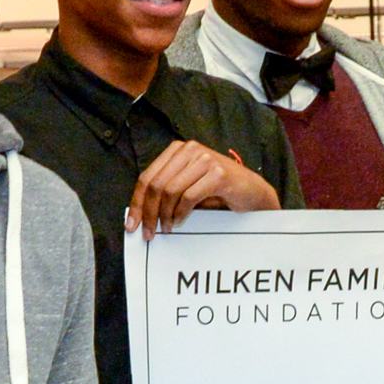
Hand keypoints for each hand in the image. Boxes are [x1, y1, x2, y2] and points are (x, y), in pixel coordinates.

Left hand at [127, 141, 279, 236]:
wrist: (252, 192)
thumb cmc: (218, 191)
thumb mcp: (187, 186)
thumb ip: (166, 192)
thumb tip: (141, 213)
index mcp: (177, 150)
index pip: (147, 176)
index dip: (137, 202)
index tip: (131, 224)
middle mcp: (189, 150)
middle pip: (156, 184)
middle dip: (149, 212)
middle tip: (149, 232)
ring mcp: (204, 159)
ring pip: (170, 191)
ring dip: (165, 215)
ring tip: (167, 228)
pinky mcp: (218, 174)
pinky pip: (189, 197)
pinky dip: (181, 213)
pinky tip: (180, 221)